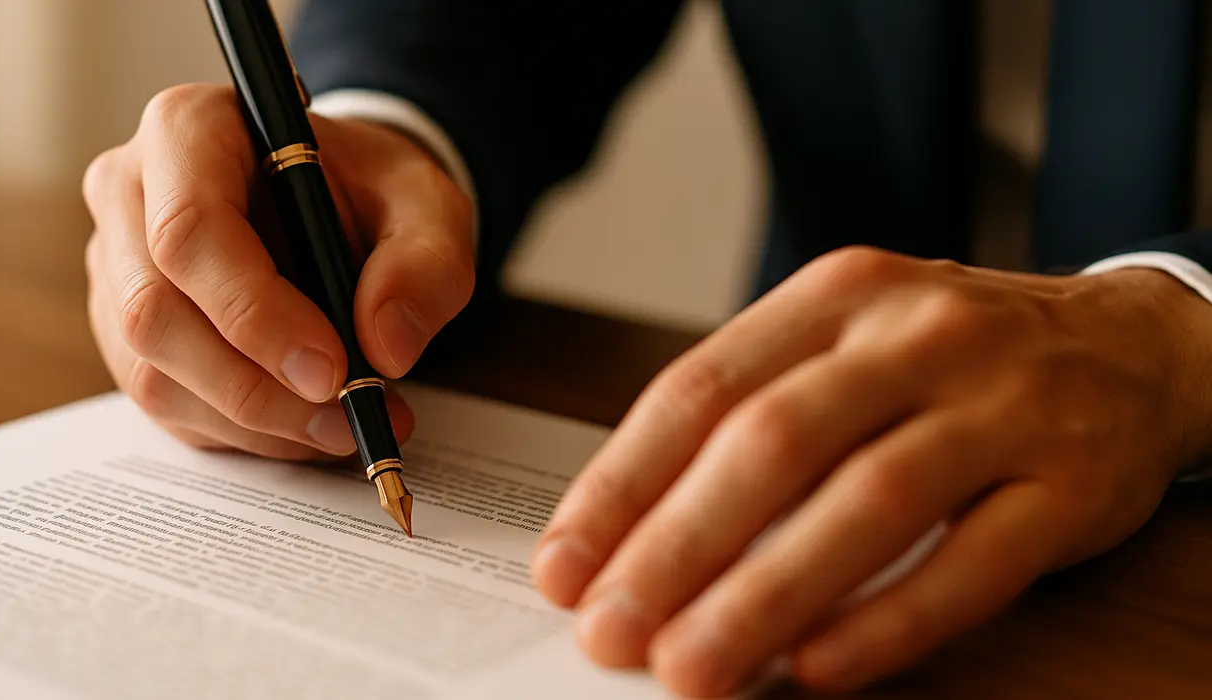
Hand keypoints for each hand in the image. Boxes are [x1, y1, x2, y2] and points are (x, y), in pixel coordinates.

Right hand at [83, 84, 473, 459]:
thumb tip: (384, 344)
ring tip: (346, 428)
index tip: (332, 368)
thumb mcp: (427, 203)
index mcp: (188, 130)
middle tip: (348, 417)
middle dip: (257, 386)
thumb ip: (425, 263)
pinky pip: (166, 404)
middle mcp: (129, 194)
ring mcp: (115, 269)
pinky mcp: (125, 334)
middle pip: (155, 312)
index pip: (189, 230)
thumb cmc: (369, 190)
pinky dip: (244, 433)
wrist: (337, 206)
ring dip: (256, 421)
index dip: (254, 312)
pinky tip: (307, 428)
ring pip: (154, 372)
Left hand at [531, 247, 1211, 695]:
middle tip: (610, 632)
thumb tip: (633, 535)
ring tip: (692, 666)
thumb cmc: (952, 359)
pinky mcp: (1070, 485)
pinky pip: (970, 564)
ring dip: (766, 595)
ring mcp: (1001, 405)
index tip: (565, 566)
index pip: (699, 388)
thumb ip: (752, 414)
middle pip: (771, 444)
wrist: (1134, 343)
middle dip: (675, 547)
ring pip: (867, 502)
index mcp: (836, 297)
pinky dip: (888, 621)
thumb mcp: (849, 343)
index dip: (620, 485)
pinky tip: (818, 669)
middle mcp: (914, 336)